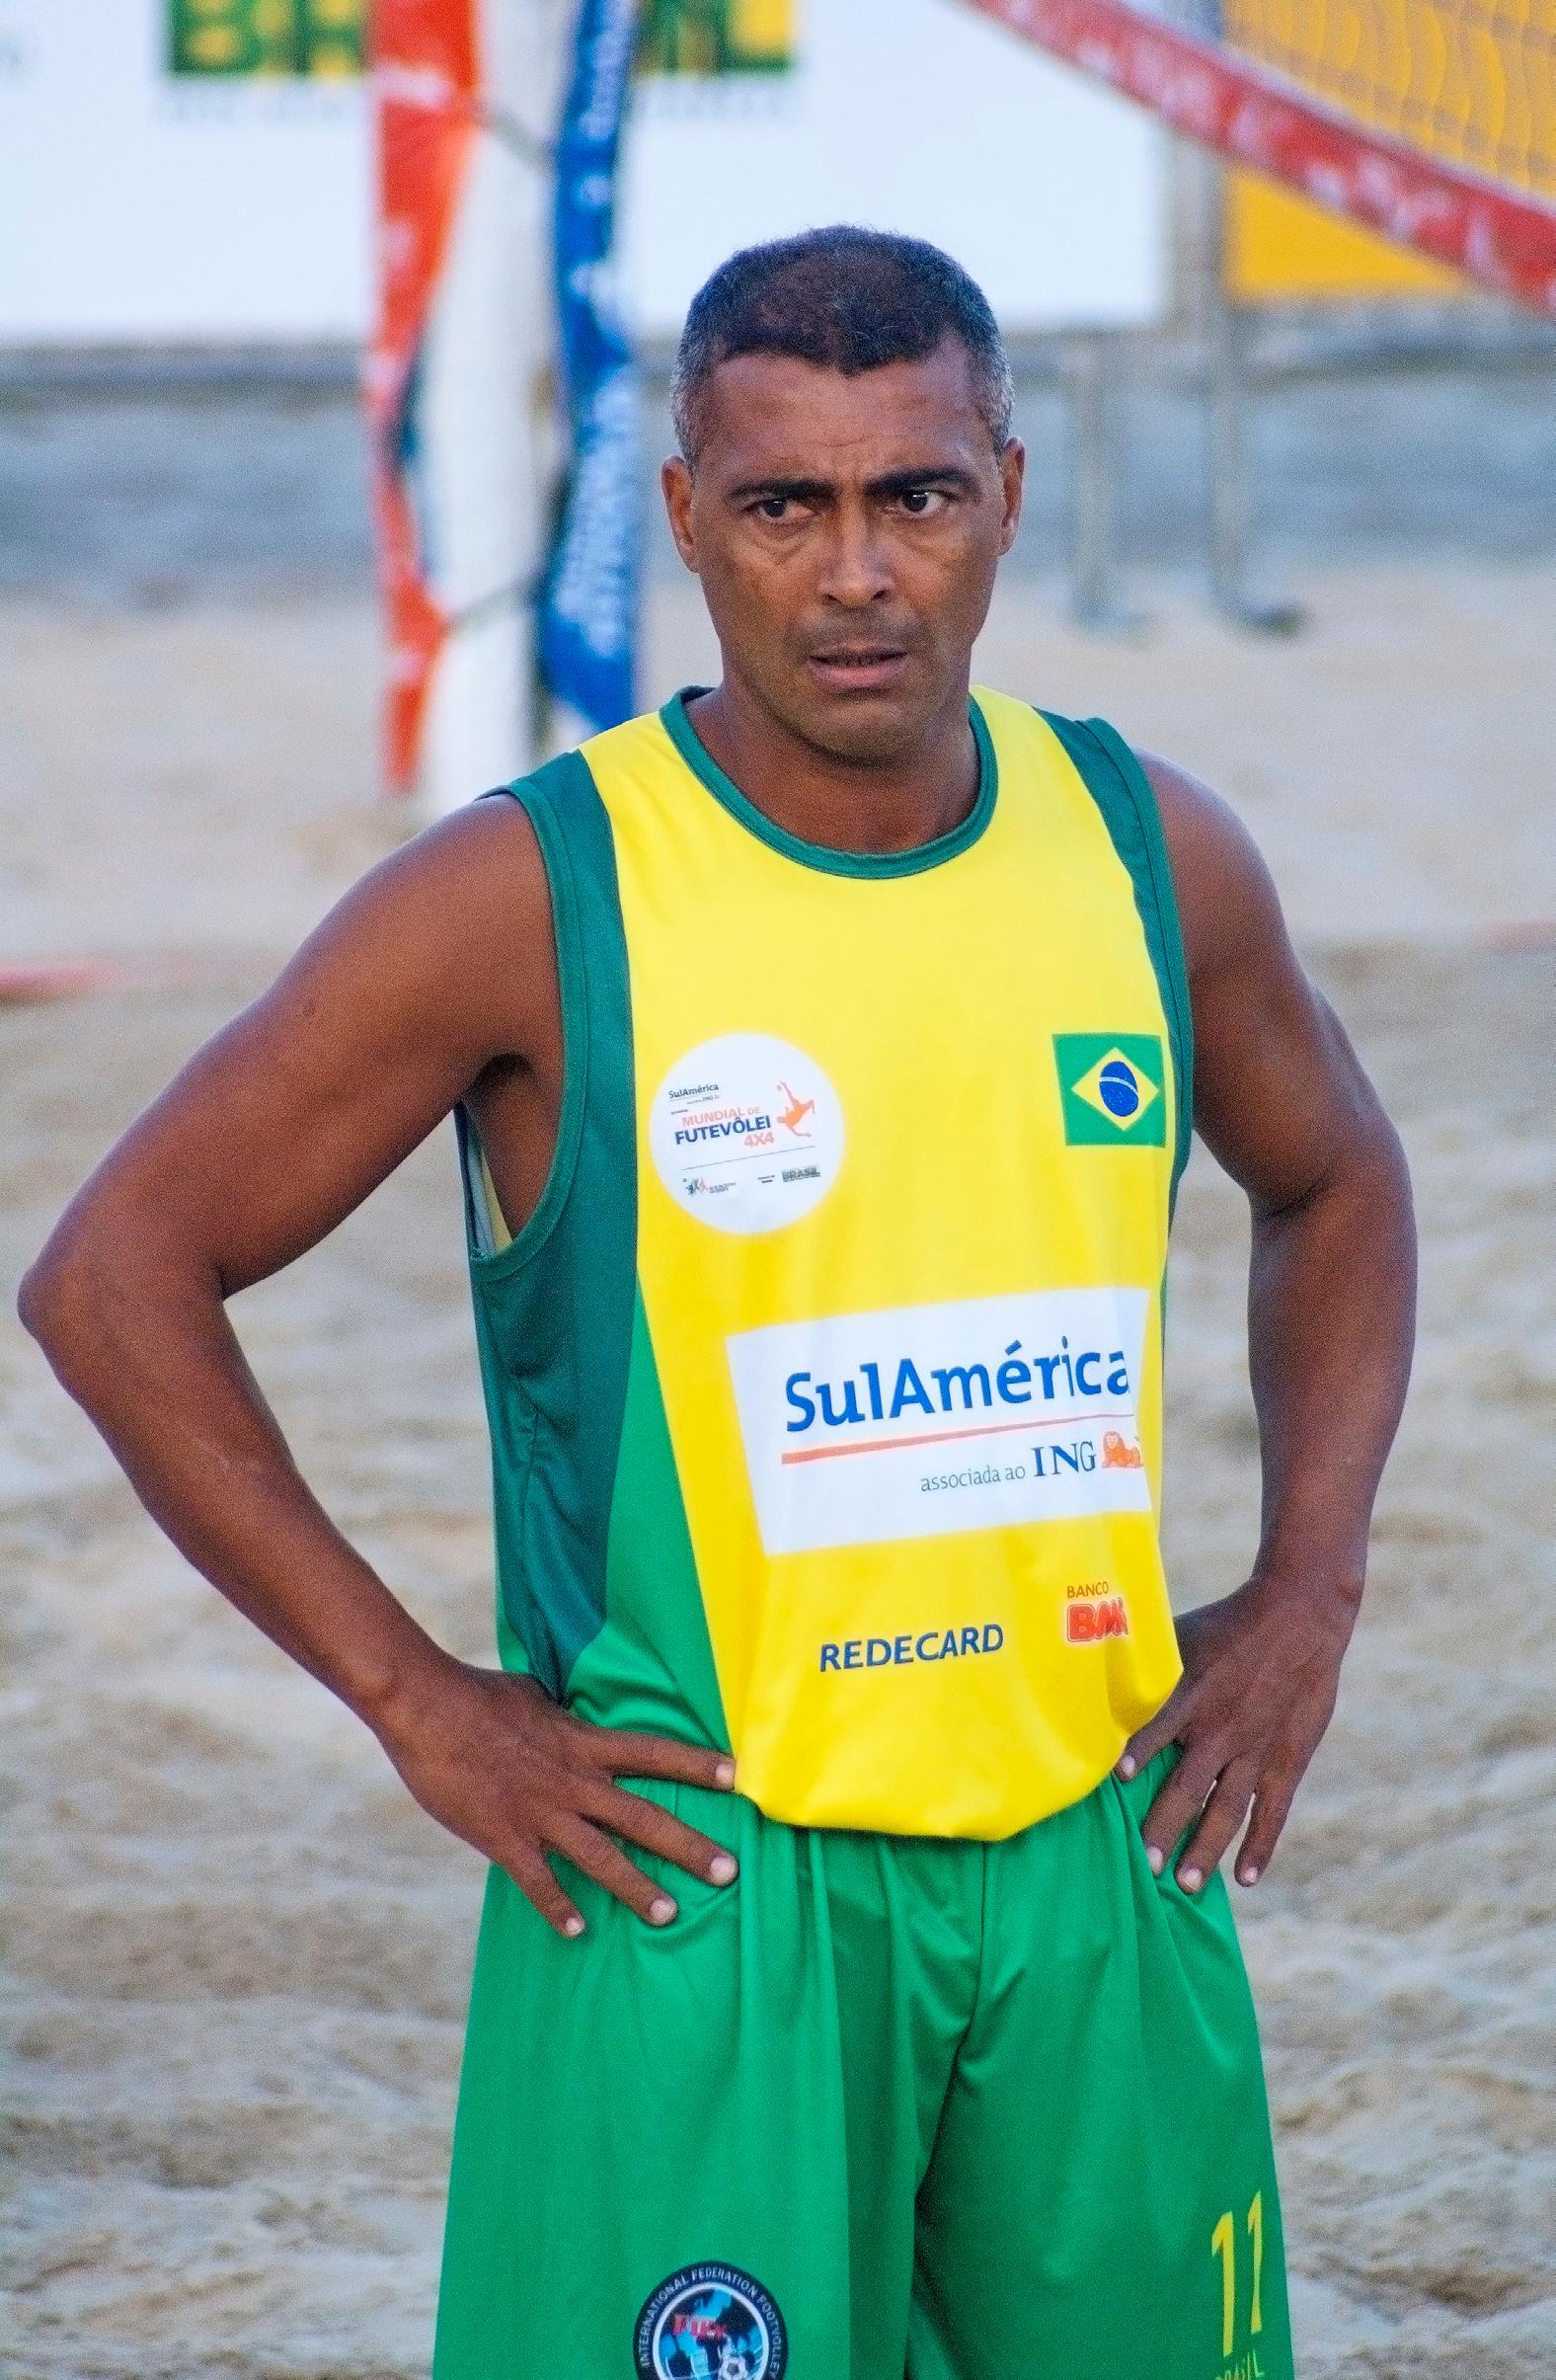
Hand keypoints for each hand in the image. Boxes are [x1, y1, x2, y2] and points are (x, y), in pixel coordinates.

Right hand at [372, 1651, 737, 1938]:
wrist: (426, 1708)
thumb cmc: (479, 1695)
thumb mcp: (535, 1697)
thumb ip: (563, 1718)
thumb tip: (576, 1720)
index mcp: (583, 1742)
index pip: (653, 1753)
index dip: (696, 1764)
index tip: (737, 1777)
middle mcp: (573, 1781)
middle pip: (643, 1817)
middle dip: (688, 1846)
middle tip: (729, 1871)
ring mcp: (540, 1813)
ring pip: (601, 1858)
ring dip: (638, 1888)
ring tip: (670, 1914)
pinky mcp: (504, 1838)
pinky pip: (538, 1881)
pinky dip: (557, 1907)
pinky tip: (576, 1931)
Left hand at [1115, 1570, 1358, 1892]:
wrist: (1301, 1617)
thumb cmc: (1228, 1624)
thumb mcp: (1180, 1635)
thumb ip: (1143, 1664)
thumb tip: (1087, 1667)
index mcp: (1191, 1695)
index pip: (1155, 1731)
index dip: (1136, 1755)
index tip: (1115, 1784)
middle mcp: (1221, 1729)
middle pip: (1187, 1788)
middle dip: (1163, 1829)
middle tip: (1144, 1867)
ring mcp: (1256, 1750)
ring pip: (1227, 1810)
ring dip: (1207, 1849)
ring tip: (1188, 1885)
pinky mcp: (1287, 1761)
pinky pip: (1272, 1812)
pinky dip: (1260, 1847)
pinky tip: (1246, 1878)